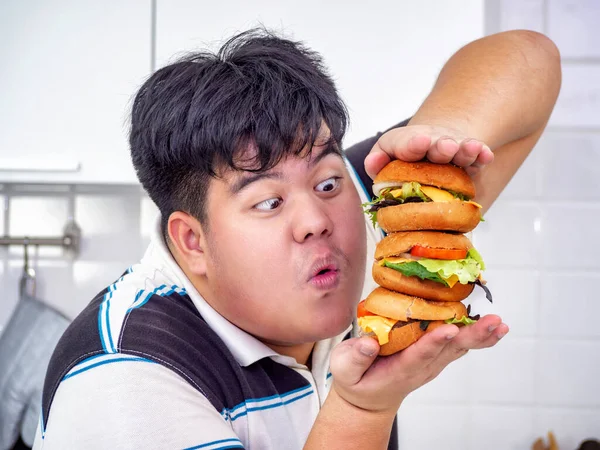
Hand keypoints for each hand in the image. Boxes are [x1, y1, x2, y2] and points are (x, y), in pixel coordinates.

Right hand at [329, 314, 507, 413]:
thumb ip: (353, 357)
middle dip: (472, 335)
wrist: (370, 400)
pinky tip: (491, 325)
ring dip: (480, 335)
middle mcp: (422, 367)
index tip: (449, 329)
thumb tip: (368, 341)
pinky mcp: (435, 356)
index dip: (434, 342)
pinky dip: (476, 335)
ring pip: (459, 348)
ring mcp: (432, 363)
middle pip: (450, 350)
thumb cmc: (356, 381)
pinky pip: (458, 345)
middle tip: (494, 322)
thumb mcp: (344, 370)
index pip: (420, 355)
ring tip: (499, 323)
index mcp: (399, 370)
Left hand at [364, 124, 494, 178]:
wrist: (432, 144)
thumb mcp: (386, 156)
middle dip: (441, 147)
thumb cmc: (403, 158)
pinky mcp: (469, 158)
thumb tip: (373, 162)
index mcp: (406, 143)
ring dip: (464, 150)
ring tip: (469, 149)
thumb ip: (376, 161)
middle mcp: (431, 143)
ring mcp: (452, 149)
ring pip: (459, 149)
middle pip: (437, 145)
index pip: (406, 143)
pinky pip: (477, 156)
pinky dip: (482, 155)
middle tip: (446, 147)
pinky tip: (486, 155)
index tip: (420, 141)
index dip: (412, 144)